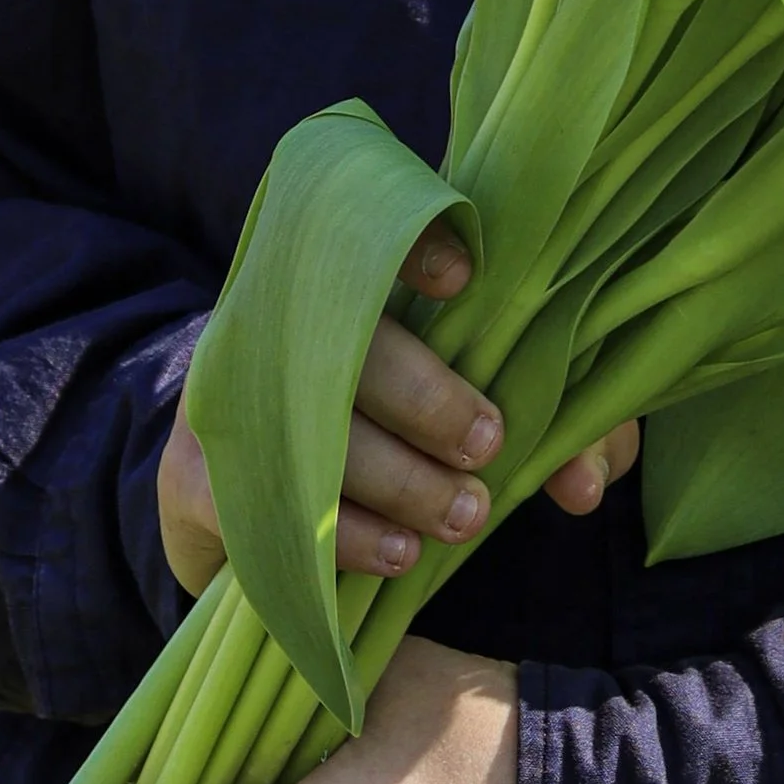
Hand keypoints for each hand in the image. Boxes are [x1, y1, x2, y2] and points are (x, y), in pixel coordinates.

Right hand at [156, 229, 638, 595]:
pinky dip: (345, 534)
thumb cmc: (386, 435)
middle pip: (351, 341)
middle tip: (488, 448)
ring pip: (319, 430)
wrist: (236, 497)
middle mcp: (281, 320)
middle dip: (429, 398)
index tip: (465, 280)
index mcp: (353, 281)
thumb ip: (552, 429)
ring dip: (401, 480)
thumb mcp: (471, 411)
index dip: (416, 242)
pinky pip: (271, 503)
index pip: (375, 229)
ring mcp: (232, 393)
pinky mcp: (198, 474)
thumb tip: (586, 481)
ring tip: (464, 518)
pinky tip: (398, 554)